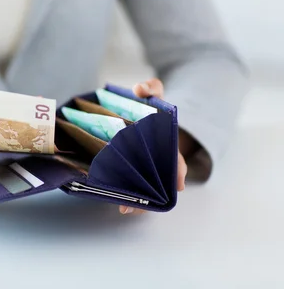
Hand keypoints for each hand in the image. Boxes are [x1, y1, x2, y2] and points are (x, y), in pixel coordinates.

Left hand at [119, 78, 187, 214]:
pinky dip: (128, 196)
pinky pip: (133, 186)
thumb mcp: (154, 93)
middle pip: (160, 182)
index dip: (178, 172)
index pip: (176, 160)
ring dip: (138, 201)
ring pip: (146, 188)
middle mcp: (159, 158)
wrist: (142, 115)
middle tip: (138, 205)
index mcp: (167, 143)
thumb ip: (151, 88)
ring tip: (125, 208)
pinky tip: (119, 204)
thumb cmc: (150, 106)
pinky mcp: (131, 169)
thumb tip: (140, 89)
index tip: (178, 184)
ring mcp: (146, 166)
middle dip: (151, 195)